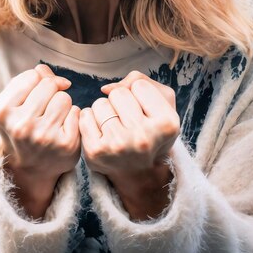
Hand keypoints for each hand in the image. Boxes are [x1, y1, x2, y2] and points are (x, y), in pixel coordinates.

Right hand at [0, 64, 80, 216]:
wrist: (30, 167)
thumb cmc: (21, 126)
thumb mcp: (12, 102)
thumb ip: (27, 80)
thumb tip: (50, 73)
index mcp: (2, 111)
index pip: (32, 76)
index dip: (36, 82)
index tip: (32, 96)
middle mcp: (21, 125)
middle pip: (50, 85)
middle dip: (50, 92)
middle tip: (43, 110)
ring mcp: (45, 136)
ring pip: (64, 98)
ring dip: (62, 104)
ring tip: (52, 119)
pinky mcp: (66, 145)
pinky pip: (77, 112)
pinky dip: (72, 117)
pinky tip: (62, 128)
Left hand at [79, 71, 179, 218]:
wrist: (137, 171)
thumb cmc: (148, 130)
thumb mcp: (161, 104)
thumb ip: (139, 81)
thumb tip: (105, 88)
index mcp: (167, 124)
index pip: (139, 86)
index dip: (138, 95)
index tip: (143, 113)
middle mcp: (144, 138)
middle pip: (118, 93)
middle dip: (119, 102)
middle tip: (127, 122)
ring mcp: (119, 146)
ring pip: (100, 103)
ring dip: (104, 110)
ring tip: (115, 127)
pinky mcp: (96, 151)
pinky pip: (85, 115)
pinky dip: (89, 119)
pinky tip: (100, 132)